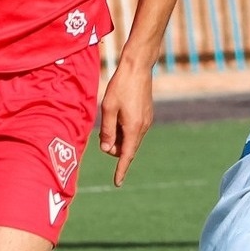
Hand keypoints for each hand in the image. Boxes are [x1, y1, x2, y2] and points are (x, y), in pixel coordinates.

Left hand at [99, 64, 153, 186]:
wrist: (137, 68)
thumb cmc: (120, 86)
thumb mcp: (108, 109)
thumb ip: (107, 131)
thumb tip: (107, 150)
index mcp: (134, 128)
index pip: (126, 155)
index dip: (121, 170)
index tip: (117, 182)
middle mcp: (143, 127)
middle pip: (127, 148)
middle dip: (114, 148)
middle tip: (102, 135)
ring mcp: (147, 121)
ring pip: (130, 139)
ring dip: (118, 138)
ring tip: (108, 121)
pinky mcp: (147, 115)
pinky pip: (134, 130)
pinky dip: (124, 130)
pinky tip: (116, 117)